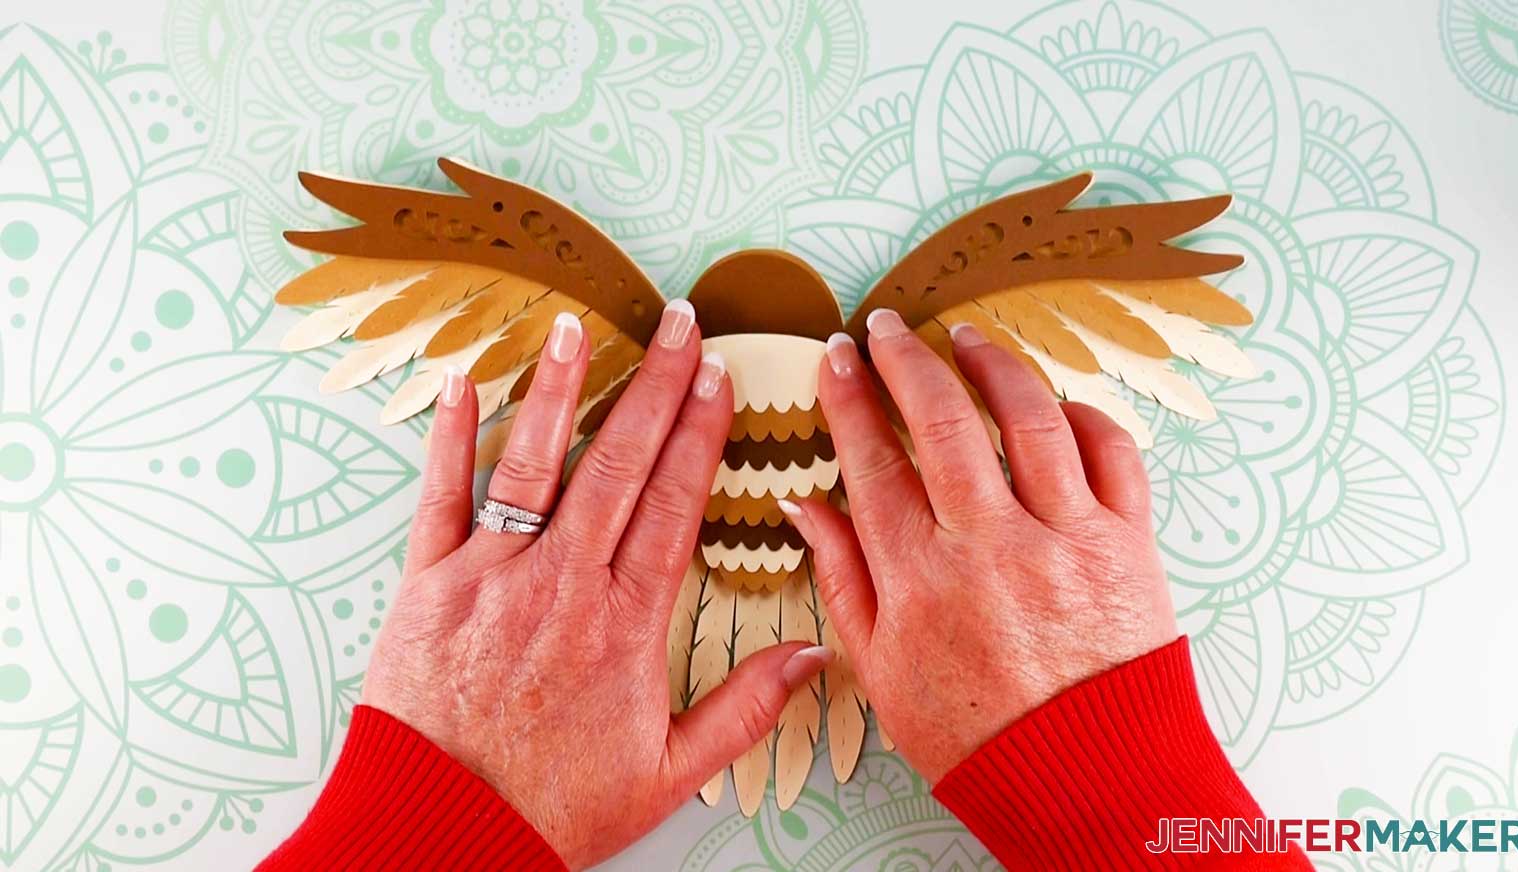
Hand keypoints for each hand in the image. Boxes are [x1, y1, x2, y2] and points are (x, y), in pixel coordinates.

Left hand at [363, 302, 828, 868]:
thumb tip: (814, 658)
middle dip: (655, 387)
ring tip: (580, 328)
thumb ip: (745, 710)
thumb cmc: (551, 807)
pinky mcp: (429, 584)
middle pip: (619, 464)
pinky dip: (450, 439)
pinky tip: (462, 385)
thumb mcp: (667, 774)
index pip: (673, 503)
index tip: (719, 378)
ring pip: (535, 464)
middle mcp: (563, 581)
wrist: (441, 833)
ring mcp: (493, 574)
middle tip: (679, 324)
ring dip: (561, 390)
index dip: (700, 434)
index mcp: (626, 621)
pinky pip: (440, 497)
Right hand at [781, 309, 1177, 783]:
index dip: (850, 398)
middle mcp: (992, 544)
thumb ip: (842, 578)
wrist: (1087, 784)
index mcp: (921, 577)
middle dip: (907, 359)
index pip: (873, 460)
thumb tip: (804, 506)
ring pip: (1029, 418)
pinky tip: (1055, 405)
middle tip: (887, 328)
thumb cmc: (976, 735)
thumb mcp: (881, 670)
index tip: (837, 358)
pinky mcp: (1128, 544)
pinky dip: (1084, 416)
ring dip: (992, 365)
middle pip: (942, 420)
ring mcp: (1067, 538)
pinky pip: (1113, 454)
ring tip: (967, 338)